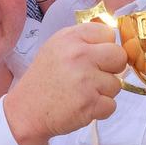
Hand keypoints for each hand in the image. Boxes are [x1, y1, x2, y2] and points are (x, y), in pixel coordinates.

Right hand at [4, 23, 125, 144]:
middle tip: (95, 76)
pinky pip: (111, 105)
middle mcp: (79, 55)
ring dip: (104, 92)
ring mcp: (85, 80)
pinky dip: (100, 109)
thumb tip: (112, 40)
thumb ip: (83, 40)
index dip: (105, 47)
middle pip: (119, 56)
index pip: (108, 33)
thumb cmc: (44, 79)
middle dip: (112, 68)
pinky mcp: (90, 103)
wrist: (26, 111)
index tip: (94, 57)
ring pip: (117, 84)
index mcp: (70, 38)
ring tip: (82, 93)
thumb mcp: (56, 47)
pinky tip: (82, 105)